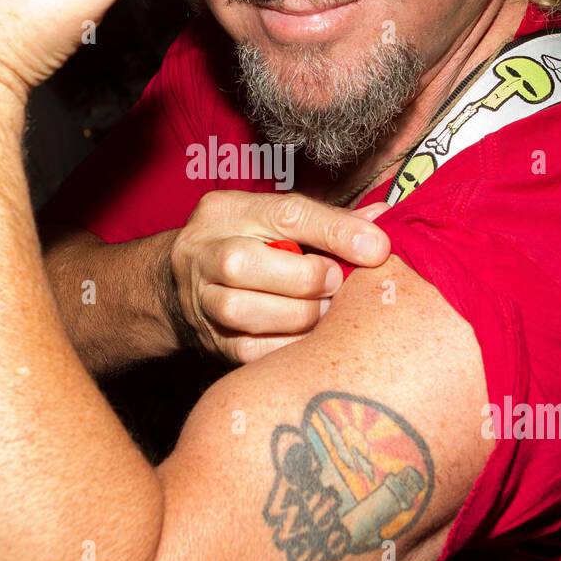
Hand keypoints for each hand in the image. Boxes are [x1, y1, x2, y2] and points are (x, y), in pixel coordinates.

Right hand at [168, 190, 391, 363]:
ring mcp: (200, 298)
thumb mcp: (275, 218)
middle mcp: (204, 251)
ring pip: (242, 310)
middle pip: (246, 263)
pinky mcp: (210, 339)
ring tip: (324, 312)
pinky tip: (310, 338)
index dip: (335, 231)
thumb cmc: (245, 243)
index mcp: (227, 210)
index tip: (377, 248)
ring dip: (297, 315)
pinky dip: (288, 346)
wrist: (179, 284)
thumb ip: (326, 220)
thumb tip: (381, 219)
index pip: (284, 214)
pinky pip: (249, 350)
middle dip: (306, 278)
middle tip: (337, 284)